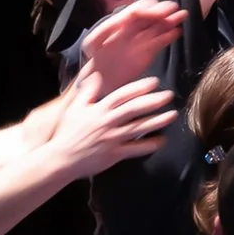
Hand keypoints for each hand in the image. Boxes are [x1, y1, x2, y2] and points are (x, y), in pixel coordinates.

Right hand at [54, 70, 177, 175]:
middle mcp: (107, 122)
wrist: (60, 158)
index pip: (122, 95)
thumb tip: (96, 76)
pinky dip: (149, 145)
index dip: (139, 87)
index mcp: (98, 109)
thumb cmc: (67, 132)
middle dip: (153, 101)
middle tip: (170, 95)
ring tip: (172, 115)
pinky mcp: (114, 154)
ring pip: (139, 127)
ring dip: (157, 121)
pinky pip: (136, 149)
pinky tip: (162, 140)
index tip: (154, 82)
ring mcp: (112, 138)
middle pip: (134, 109)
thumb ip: (87, 92)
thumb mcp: (74, 108)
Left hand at [80, 0, 184, 90]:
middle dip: (160, 11)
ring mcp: (139, 42)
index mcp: (116, 26)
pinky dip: (169, 36)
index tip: (157, 7)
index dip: (145, 9)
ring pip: (156, 28)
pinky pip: (159, 42)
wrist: (98, 86)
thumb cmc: (92, 66)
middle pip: (147, 17)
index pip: (133, 13)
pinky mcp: (147, 53)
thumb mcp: (93, 46)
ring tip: (182, 15)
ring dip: (169, 20)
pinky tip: (177, 31)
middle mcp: (129, 31)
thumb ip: (103, 33)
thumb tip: (117, 23)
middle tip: (174, 7)